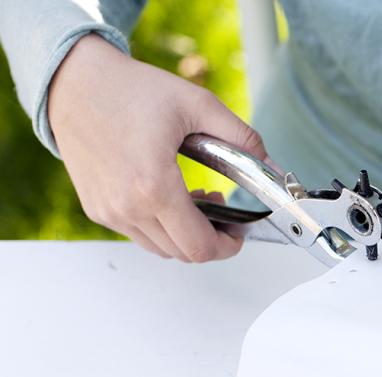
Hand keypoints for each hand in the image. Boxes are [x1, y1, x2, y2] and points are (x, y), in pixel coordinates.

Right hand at [48, 34, 267, 261]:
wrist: (73, 83)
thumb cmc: (129, 90)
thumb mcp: (198, 105)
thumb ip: (242, 138)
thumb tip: (273, 167)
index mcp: (153, 186)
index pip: (200, 247)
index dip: (229, 246)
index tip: (239, 230)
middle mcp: (126, 206)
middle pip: (184, 253)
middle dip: (212, 239)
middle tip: (221, 208)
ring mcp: (109, 211)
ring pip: (162, 248)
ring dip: (186, 234)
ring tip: (195, 198)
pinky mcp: (97, 209)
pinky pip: (140, 235)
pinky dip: (161, 227)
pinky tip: (168, 196)